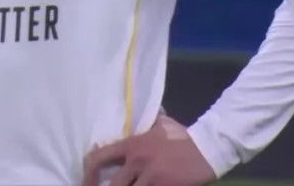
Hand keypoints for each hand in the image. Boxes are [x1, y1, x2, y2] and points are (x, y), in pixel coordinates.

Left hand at [83, 112, 216, 185]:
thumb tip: (140, 115)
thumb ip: (146, 123)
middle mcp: (137, 162)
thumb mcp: (161, 125)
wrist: (208, 148)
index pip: (98, 157)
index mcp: (132, 145)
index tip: (85, 181)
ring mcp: (151, 177)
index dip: (88, 172)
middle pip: (113, 184)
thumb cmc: (183, 136)